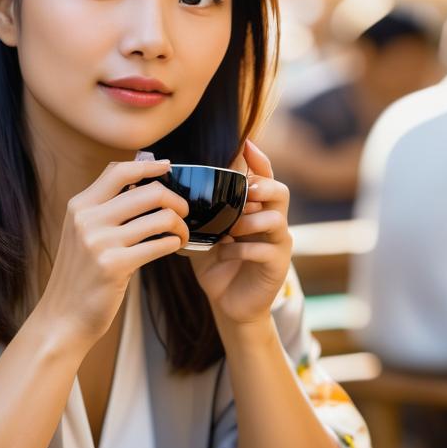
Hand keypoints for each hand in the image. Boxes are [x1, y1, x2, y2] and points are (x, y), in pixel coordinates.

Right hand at [38, 159, 189, 347]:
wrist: (62, 317)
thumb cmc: (79, 275)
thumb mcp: (81, 234)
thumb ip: (104, 209)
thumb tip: (143, 185)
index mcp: (79, 206)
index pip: (119, 171)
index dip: (149, 165)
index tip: (169, 166)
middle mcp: (87, 219)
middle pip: (148, 191)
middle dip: (175, 200)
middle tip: (183, 211)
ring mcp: (99, 242)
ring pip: (160, 217)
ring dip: (180, 225)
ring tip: (181, 234)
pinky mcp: (114, 266)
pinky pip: (159, 245)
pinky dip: (174, 243)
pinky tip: (174, 246)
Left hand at [181, 139, 291, 325]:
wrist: (229, 303)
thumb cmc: (217, 264)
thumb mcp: (204, 233)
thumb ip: (196, 212)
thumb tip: (166, 188)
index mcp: (256, 209)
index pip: (264, 177)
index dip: (258, 160)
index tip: (245, 144)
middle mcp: (272, 222)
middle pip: (280, 191)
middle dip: (263, 186)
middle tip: (245, 190)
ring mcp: (278, 243)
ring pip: (276, 219)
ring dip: (249, 221)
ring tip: (228, 229)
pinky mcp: (277, 265)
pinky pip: (264, 250)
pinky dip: (242, 249)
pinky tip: (225, 252)